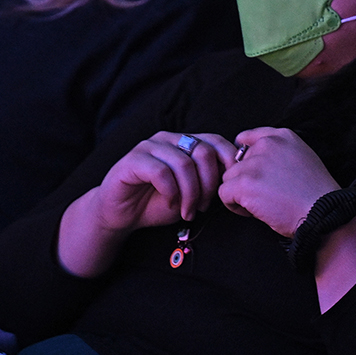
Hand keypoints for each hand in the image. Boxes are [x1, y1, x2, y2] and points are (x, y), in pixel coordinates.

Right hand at [89, 131, 234, 233]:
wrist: (122, 214)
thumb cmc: (158, 202)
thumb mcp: (191, 193)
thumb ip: (209, 181)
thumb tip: (233, 179)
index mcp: (185, 142)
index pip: (216, 141)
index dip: (228, 163)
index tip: (228, 189)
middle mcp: (169, 139)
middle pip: (203, 152)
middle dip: (209, 184)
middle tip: (203, 206)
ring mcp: (150, 147)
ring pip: (183, 163)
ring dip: (191, 193)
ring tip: (188, 211)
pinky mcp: (133, 160)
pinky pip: (161, 172)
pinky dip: (172, 192)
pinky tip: (172, 204)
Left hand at [219, 127, 338, 236]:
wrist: (321, 213)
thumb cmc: (316, 195)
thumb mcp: (304, 159)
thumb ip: (279, 153)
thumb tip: (254, 161)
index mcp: (283, 136)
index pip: (248, 138)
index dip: (247, 160)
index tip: (254, 175)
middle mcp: (267, 145)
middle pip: (238, 162)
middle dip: (246, 179)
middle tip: (266, 195)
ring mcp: (254, 164)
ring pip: (229, 177)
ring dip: (240, 193)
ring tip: (261, 204)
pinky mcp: (244, 183)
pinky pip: (223, 193)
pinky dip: (234, 206)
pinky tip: (253, 212)